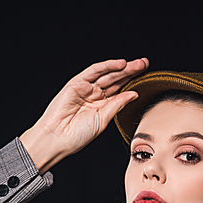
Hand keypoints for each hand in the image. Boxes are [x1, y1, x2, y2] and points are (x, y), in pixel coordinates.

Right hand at [20, 58, 148, 173]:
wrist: (57, 138)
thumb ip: (117, 105)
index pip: (119, 91)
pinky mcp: (77, 83)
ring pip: (107, 74)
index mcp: (101, 106)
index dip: (132, 83)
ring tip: (137, 64)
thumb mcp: (103, 120)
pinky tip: (120, 64)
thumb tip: (133, 94)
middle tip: (144, 65)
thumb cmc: (76, 135)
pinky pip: (94, 71)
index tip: (145, 77)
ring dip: (122, 68)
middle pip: (115, 80)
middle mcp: (94, 95)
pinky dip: (107, 66)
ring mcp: (86, 88)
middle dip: (130, 72)